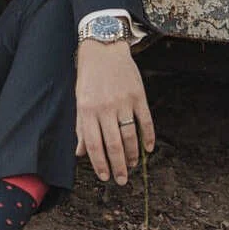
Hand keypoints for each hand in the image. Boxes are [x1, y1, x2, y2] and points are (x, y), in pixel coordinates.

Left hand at [74, 39, 154, 184]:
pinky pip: (146, 121)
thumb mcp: (79, 100)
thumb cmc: (89, 77)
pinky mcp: (138, 96)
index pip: (94, 144)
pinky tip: (148, 149)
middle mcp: (105, 108)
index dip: (100, 163)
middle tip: (122, 180)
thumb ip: (81, 127)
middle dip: (118, 166)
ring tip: (133, 165)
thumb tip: (80, 153)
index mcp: (87, 110)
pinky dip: (148, 137)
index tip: (105, 177)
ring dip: (133, 154)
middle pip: (114, 144)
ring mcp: (123, 102)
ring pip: (130, 136)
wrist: (103, 49)